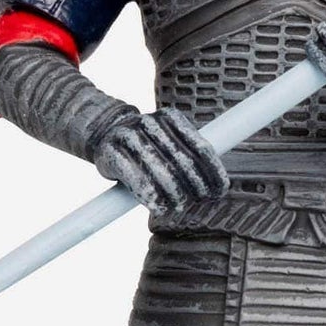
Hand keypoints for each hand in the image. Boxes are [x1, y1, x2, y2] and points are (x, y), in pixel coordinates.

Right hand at [93, 107, 229, 213]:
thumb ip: (192, 155)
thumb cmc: (147, 143)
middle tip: (200, 200)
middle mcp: (150, 122)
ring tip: (179, 205)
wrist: (105, 132)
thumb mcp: (170, 141)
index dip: (213, 171)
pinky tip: (158, 208)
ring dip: (174, 194)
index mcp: (170, 117)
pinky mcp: (111, 152)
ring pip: (160, 171)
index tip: (220, 190)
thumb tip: (220, 186)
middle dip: (195, 185)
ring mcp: (129, 135)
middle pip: (182, 160)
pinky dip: (150, 196)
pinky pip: (135, 179)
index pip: (200, 147)